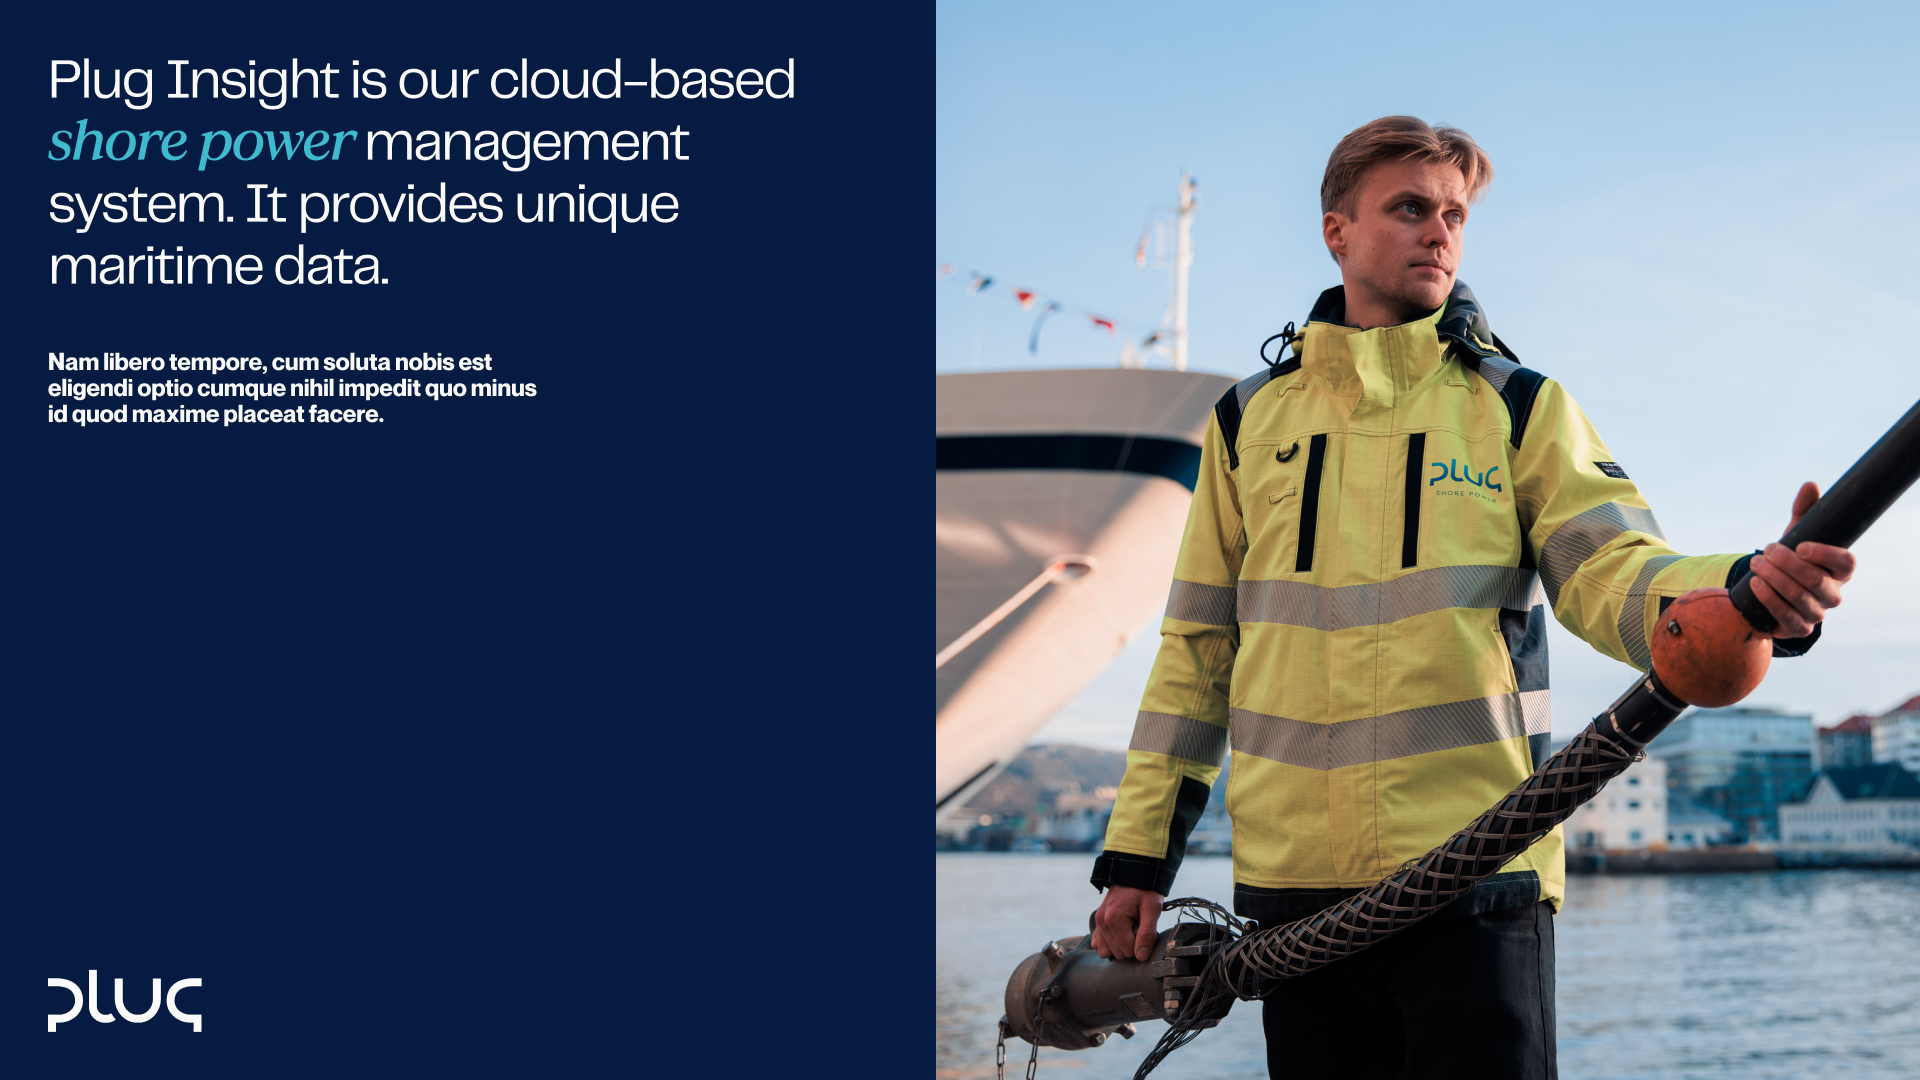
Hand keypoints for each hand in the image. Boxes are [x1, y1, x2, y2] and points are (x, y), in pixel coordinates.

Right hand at [1092, 886, 1163, 961]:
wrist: (1134, 872)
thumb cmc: (1145, 890)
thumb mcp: (1152, 909)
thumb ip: (1147, 934)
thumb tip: (1141, 957)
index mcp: (1114, 919)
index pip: (1127, 951)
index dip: (1140, 945)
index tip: (1145, 931)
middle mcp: (1102, 922)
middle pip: (1117, 953)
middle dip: (1131, 946)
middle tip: (1139, 928)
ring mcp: (1097, 922)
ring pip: (1106, 952)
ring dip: (1119, 946)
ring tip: (1130, 931)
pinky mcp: (1097, 921)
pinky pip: (1098, 943)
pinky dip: (1109, 943)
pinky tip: (1120, 934)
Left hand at [1747, 481, 1855, 638]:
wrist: (1777, 591)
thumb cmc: (1794, 558)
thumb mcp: (1799, 534)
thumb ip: (1806, 511)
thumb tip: (1810, 485)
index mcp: (1841, 571)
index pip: (1845, 563)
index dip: (1824, 554)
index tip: (1800, 545)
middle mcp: (1834, 594)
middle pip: (1816, 580)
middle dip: (1787, 563)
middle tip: (1766, 550)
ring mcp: (1817, 613)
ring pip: (1798, 597)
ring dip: (1774, 578)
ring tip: (1756, 563)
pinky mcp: (1799, 628)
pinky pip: (1785, 616)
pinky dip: (1769, 599)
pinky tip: (1755, 584)